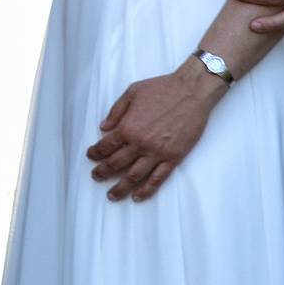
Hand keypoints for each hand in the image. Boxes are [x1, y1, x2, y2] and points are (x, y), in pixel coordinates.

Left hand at [86, 66, 224, 201]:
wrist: (192, 91)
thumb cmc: (164, 88)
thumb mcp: (133, 92)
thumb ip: (116, 111)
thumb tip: (103, 127)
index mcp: (127, 127)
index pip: (105, 146)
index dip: (95, 154)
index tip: (91, 157)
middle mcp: (139, 143)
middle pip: (115, 164)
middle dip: (102, 172)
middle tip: (96, 177)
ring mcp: (157, 152)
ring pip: (133, 177)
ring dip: (120, 188)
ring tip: (112, 195)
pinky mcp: (173, 157)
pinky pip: (157, 179)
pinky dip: (146, 190)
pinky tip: (137, 196)